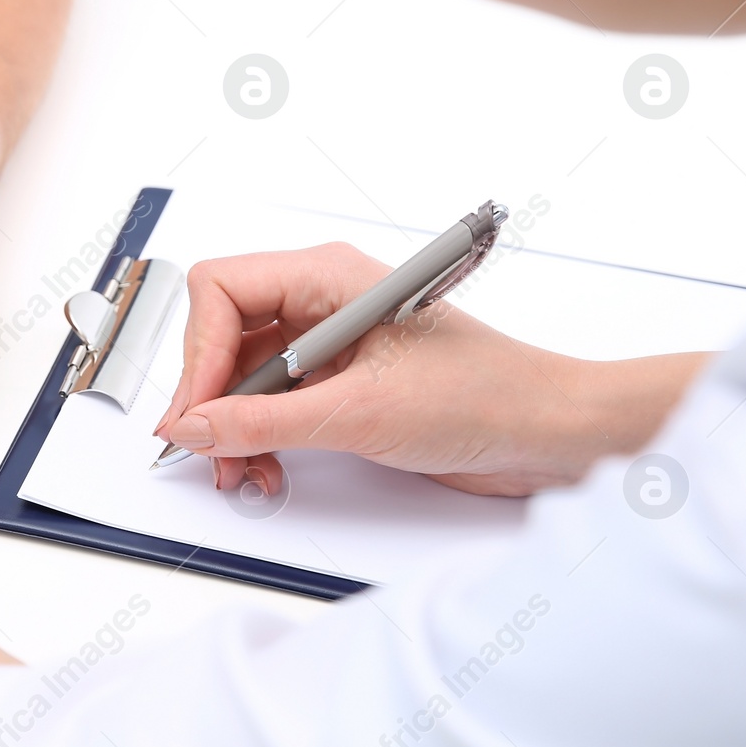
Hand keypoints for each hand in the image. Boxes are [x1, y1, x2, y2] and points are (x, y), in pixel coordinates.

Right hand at [154, 245, 703, 496]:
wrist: (552, 433)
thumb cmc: (488, 396)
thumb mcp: (359, 414)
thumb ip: (264, 422)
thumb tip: (194, 426)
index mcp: (329, 276)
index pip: (222, 289)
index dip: (199, 351)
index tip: (197, 410)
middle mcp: (324, 301)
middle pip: (224, 334)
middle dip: (210, 396)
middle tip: (205, 448)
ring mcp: (331, 343)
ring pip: (244, 374)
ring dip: (232, 425)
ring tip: (239, 470)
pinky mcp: (341, 383)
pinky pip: (274, 402)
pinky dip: (260, 437)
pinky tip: (268, 468)